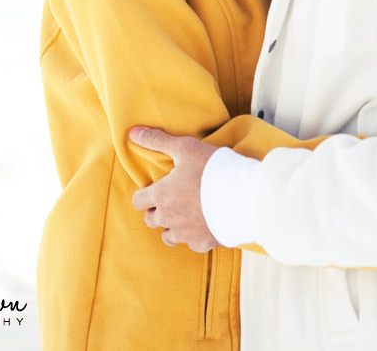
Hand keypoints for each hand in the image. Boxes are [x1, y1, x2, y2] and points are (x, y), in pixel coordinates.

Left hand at [130, 126, 220, 252]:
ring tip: (184, 211)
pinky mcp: (202, 243)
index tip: (156, 187)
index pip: (138, 201)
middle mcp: (169, 218)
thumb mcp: (185, 147)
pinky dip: (192, 235)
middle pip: (150, 220)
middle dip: (156, 209)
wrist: (243, 196)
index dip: (144, 194)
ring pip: (167, 236)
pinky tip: (202, 222)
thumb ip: (157, 140)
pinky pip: (190, 243)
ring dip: (171, 225)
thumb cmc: (213, 169)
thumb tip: (132, 132)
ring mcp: (185, 233)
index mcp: (162, 195)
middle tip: (171, 197)